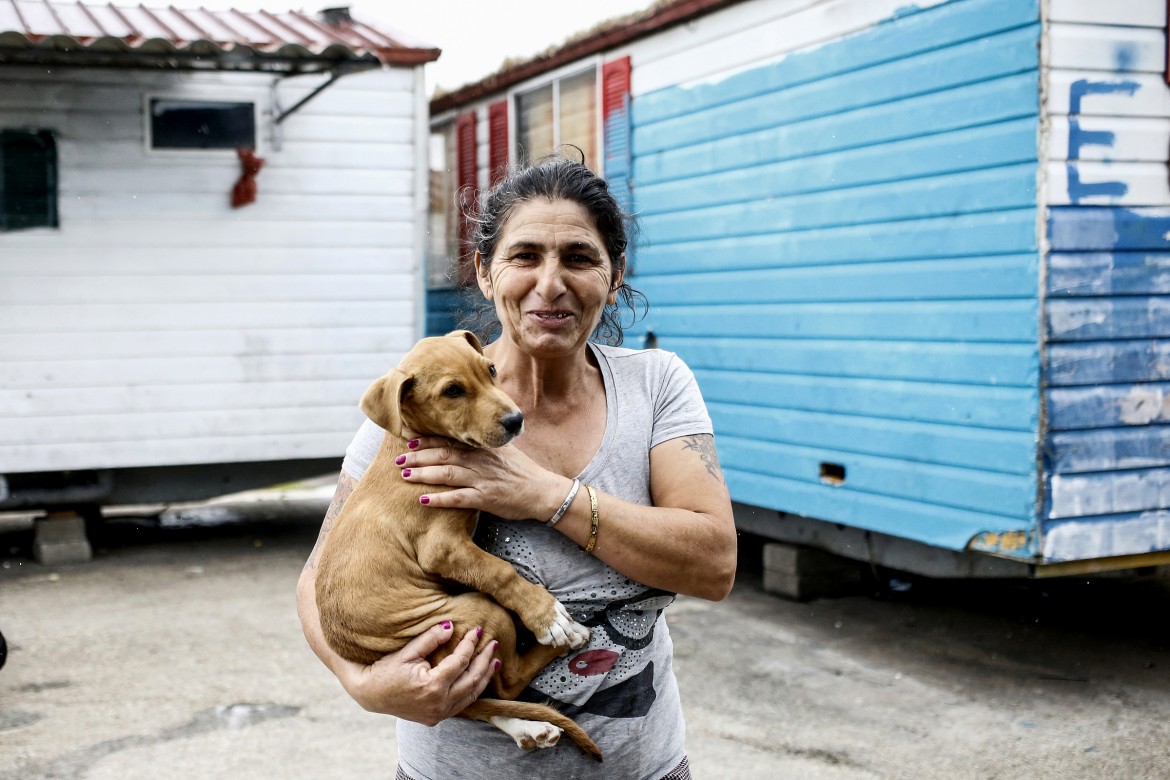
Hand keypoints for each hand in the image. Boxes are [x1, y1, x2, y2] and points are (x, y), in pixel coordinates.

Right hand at [337, 621, 497, 724]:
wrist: (370, 695)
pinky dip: (473, 690)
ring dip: (484, 677)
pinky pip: (461, 704)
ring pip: (470, 695)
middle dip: (485, 660)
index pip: (460, 661)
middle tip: (494, 644)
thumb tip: (451, 626)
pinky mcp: (436, 718)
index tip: (478, 630)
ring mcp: (438, 714)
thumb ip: (430, 639)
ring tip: (495, 661)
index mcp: (432, 686)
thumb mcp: (407, 651)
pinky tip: (479, 679)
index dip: (470, 644)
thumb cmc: (385, 670)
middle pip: (471, 679)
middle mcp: (438, 704)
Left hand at [397, 437, 563, 520]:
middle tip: (398, 458)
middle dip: (419, 456)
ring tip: (405, 475)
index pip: (451, 441)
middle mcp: (480, 461)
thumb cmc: (524, 473)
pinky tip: (423, 500)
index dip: (428, 441)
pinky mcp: (486, 498)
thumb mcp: (505, 452)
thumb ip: (486, 446)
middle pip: (443, 456)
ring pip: (447, 474)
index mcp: (483, 449)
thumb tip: (471, 440)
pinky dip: (440, 499)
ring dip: (424, 474)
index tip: (410, 440)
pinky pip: (458, 498)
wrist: (544, 491)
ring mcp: (482, 479)